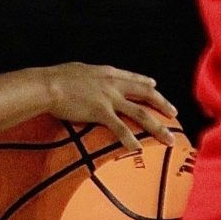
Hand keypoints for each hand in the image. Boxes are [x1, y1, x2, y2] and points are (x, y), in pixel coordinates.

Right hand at [42, 62, 176, 151]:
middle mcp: (112, 84)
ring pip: (140, 113)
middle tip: (173, 112)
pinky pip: (120, 128)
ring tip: (170, 138)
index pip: (131, 78)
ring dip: (158, 127)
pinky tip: (138, 148)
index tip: (155, 86)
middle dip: (161, 103)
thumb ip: (87, 76)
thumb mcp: (77, 71)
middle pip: (144, 94)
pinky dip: (130, 139)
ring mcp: (109, 98)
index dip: (145, 82)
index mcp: (106, 73)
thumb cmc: (55, 78)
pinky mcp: (101, 112)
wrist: (47, 85)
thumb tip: (86, 79)